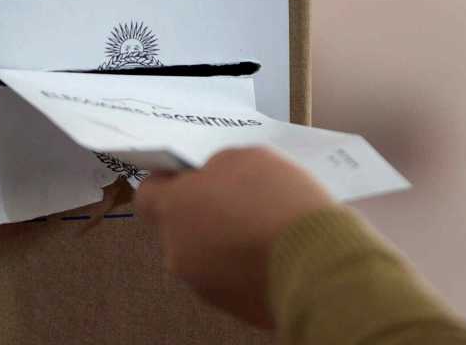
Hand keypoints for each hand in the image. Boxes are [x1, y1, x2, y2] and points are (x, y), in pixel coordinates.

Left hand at [135, 147, 333, 327]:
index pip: (148, 196)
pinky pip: (232, 279)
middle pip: (181, 227)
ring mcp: (203, 284)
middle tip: (241, 201)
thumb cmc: (277, 201)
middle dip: (204, 213)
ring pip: (206, 255)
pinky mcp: (233, 307)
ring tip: (266, 228)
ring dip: (226, 241)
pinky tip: (275, 253)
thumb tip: (210, 178)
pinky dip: (246, 267)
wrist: (317, 263)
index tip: (188, 177)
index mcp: (174, 210)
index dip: (167, 184)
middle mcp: (178, 251)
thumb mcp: (246, 158)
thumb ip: (217, 168)